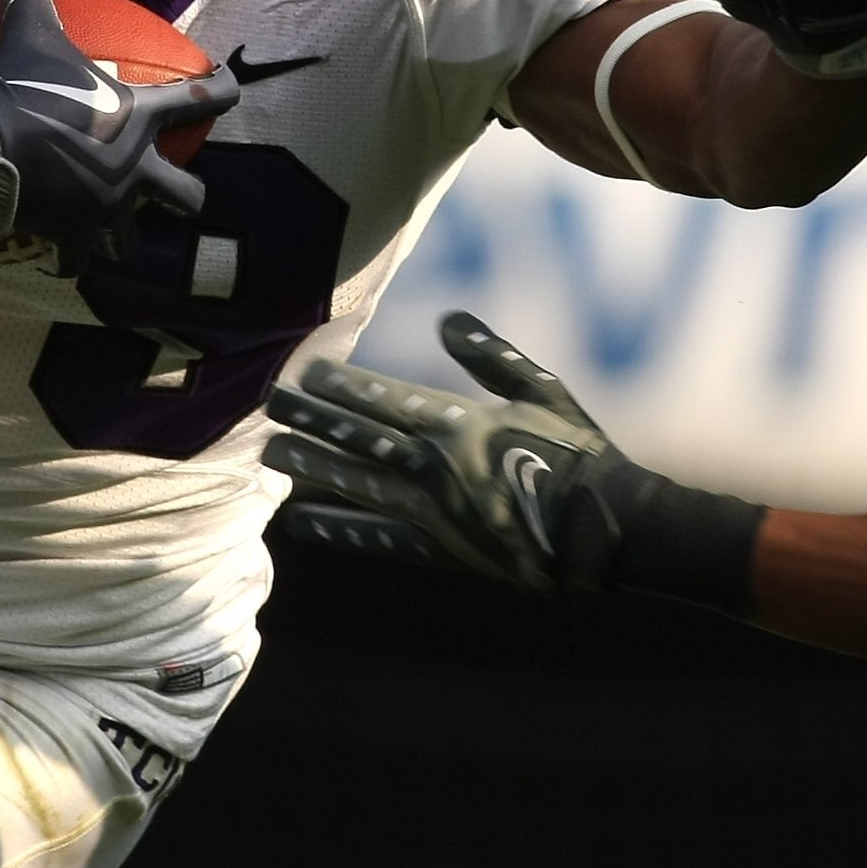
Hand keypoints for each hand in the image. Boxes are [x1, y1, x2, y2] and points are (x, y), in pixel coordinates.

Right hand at [0, 0, 238, 256]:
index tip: (231, 84)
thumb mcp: (31, 31)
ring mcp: (106, 208)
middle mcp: (134, 169)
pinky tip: (58, 256)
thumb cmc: (19, 85)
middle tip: (172, 189)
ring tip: (108, 230)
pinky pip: (76, 261)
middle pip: (187, 195)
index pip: (202, 100)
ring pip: (132, 239)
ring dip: (122, 235)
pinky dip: (68, 259)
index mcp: (138, 119)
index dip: (224, 89)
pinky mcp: (72, 235)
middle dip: (185, 195)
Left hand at [262, 314, 654, 594]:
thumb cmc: (575, 451)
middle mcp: (434, 467)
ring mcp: (432, 511)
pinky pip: (378, 538)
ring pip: (357, 485)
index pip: (386, 400)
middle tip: (268, 404)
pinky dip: (339, 530)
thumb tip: (446, 320)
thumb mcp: (542, 391)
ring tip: (272, 455)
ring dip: (312, 468)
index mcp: (458, 425)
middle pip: (359, 438)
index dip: (343, 385)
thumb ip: (491, 356)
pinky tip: (301, 523)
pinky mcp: (437, 548)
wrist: (598, 529)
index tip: (306, 372)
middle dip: (312, 419)